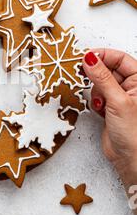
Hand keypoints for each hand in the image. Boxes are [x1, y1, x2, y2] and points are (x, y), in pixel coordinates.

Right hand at [83, 50, 136, 188]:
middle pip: (108, 69)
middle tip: (83, 75)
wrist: (129, 158)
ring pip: (100, 82)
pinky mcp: (110, 107)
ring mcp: (120, 97)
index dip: (103, 56)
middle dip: (97, 75)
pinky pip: (97, 95)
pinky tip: (100, 110)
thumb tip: (90, 58)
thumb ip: (102, 77)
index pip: (120, 58)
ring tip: (101, 103)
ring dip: (96, 91)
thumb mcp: (117, 100)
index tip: (86, 57)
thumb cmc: (133, 133)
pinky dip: (95, 101)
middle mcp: (132, 87)